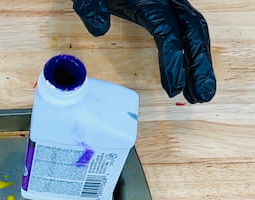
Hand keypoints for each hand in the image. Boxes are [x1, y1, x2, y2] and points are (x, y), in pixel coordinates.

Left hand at [72, 0, 215, 102]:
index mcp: (149, 0)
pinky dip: (192, 54)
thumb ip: (92, 9)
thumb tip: (99, 29)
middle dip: (199, 66)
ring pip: (196, 32)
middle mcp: (167, 1)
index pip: (169, 32)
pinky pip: (188, 31)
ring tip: (201, 94)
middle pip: (192, 33)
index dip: (174, 61)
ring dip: (201, 64)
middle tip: (200, 97)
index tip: (174, 88)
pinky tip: (191, 76)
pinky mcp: (170, 9)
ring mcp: (171, 4)